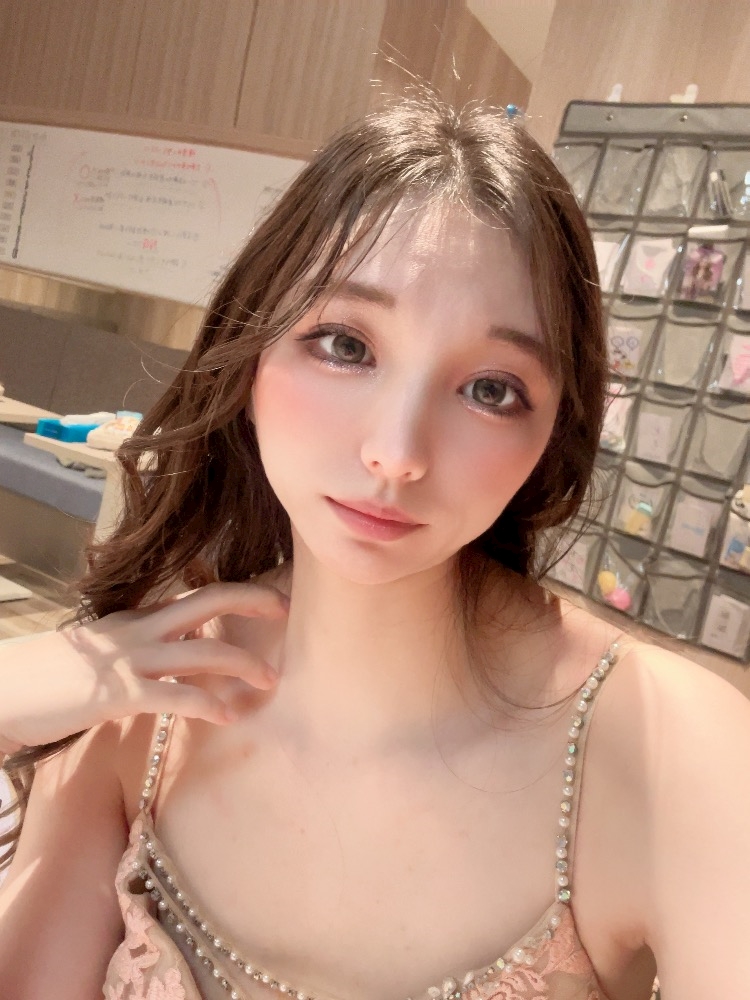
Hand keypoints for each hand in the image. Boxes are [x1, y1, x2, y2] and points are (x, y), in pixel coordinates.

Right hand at [0, 582, 288, 749]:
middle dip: (252, 600)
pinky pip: (175, 694)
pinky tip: (229, 717)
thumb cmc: (55, 678)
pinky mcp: (118, 692)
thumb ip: (146, 650)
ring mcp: (130, 658)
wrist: (3, 689)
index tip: (273, 598)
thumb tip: (182, 655)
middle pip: (209, 600)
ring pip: (203, 650)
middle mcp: (139, 629)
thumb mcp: (106, 654)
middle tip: (288, 610)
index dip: (239, 592)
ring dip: (243, 664)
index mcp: (138, 619)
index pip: (197, 594)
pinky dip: (208, 704)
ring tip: (270, 681)